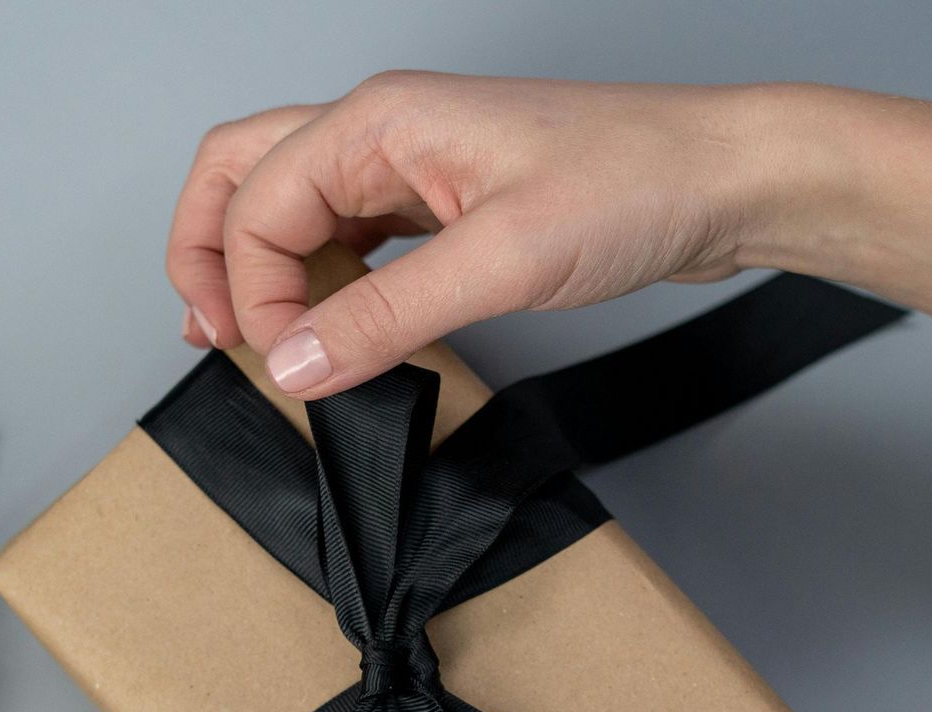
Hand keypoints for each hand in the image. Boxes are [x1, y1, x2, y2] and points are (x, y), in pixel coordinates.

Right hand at [167, 72, 844, 397]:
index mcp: (379, 123)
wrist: (722, 182)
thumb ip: (388, 315)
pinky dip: (320, 280)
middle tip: (213, 337)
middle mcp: (382, 133)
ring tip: (252, 341)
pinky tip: (328, 328)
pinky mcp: (445, 204)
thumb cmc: (634, 187)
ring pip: (290, 205)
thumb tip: (296, 366)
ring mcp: (412, 165)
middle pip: (242, 176)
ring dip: (258, 268)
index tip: (285, 368)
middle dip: (208, 253)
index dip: (251, 293)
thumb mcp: (503, 261)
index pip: (256, 205)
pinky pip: (351, 235)